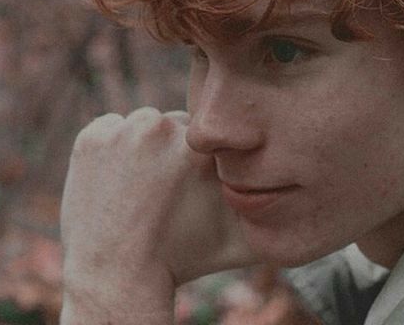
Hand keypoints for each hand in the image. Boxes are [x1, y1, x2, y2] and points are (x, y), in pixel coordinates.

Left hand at [59, 109, 257, 321]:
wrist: (118, 277)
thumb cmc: (186, 258)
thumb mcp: (243, 240)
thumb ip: (278, 213)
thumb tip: (313, 201)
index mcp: (199, 145)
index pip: (203, 136)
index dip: (197, 161)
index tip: (187, 188)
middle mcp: (160, 127)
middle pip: (171, 128)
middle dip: (169, 152)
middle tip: (161, 193)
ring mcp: (120, 130)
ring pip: (139, 128)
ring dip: (140, 150)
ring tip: (138, 190)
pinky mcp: (90, 137)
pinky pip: (108, 131)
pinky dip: (111, 151)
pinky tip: (116, 184)